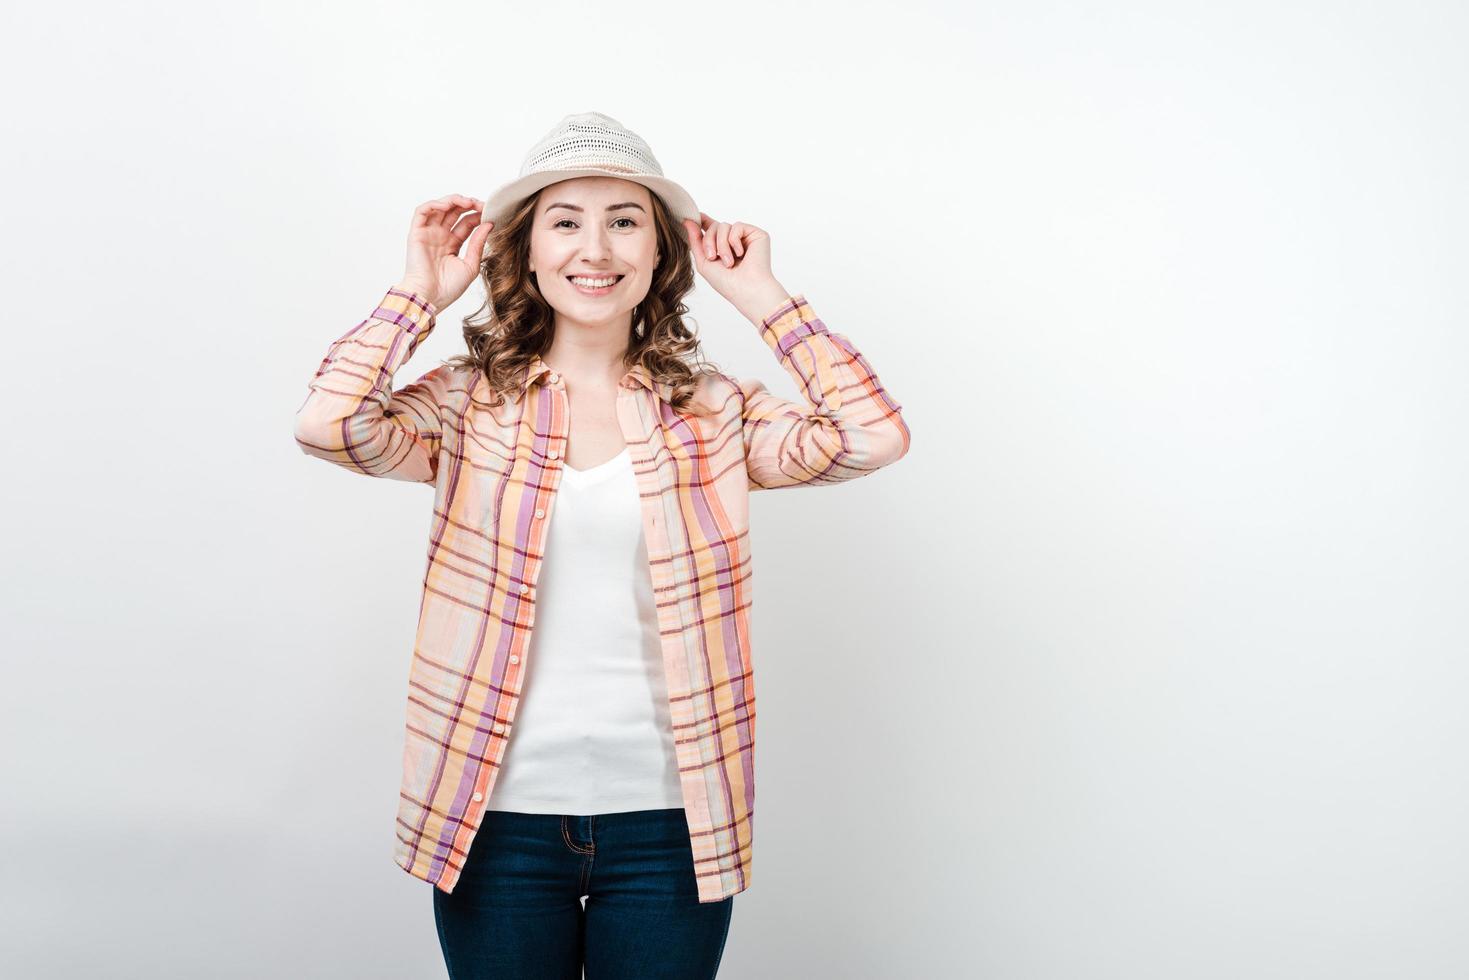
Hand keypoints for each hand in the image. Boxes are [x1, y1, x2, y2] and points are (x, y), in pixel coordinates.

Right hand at [399, 195, 494, 309]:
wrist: (429, 298)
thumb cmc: (448, 288)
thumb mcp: (470, 265)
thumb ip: (478, 244)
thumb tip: (489, 225)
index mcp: (452, 244)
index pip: (466, 223)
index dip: (478, 215)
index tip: (491, 212)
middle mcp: (440, 236)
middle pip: (454, 212)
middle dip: (468, 205)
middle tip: (481, 204)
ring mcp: (428, 233)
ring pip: (440, 208)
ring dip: (454, 200)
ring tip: (468, 202)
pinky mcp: (416, 233)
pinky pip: (422, 211)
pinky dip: (434, 204)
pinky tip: (448, 206)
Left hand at [682, 212, 788, 319]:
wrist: (746, 290)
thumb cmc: (727, 283)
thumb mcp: (703, 262)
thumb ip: (695, 241)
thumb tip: (687, 221)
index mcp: (723, 247)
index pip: (711, 228)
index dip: (702, 221)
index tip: (692, 217)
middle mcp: (735, 241)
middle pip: (714, 226)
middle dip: (709, 241)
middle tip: (712, 257)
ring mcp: (746, 237)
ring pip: (724, 226)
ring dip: (722, 244)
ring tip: (728, 262)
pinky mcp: (757, 234)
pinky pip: (737, 226)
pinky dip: (734, 240)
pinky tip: (741, 254)